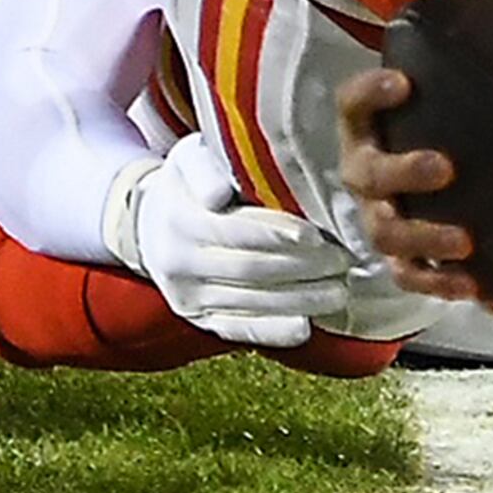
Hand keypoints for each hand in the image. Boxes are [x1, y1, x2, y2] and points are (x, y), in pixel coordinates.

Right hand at [114, 132, 351, 347]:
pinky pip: (238, 330)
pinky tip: (306, 328)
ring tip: (339, 291)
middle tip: (343, 261)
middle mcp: (179, 263)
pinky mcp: (196, 320)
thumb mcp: (189, 160)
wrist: (150, 225)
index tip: (318, 235)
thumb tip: (217, 194)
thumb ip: (205, 169)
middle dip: (302, 268)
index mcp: (179, 219)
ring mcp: (187, 296)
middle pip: (250, 269)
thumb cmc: (188, 185)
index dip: (278, 234)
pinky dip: (273, 331)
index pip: (236, 231)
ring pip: (250, 302)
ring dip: (299, 301)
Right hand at [334, 68, 481, 300]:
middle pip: (367, 173)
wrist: (433, 177)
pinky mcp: (399, 257)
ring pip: (385, 231)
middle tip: (446, 167)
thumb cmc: (447, 119)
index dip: (371, 93)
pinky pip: (407, 276)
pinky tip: (473, 284)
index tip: (404, 81)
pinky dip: (436, 283)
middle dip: (403, 171)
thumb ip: (482, 64)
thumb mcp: (453, 88)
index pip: (353, 103)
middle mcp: (363, 170)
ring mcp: (377, 216)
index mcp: (367, 126)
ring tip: (466, 240)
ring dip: (423, 236)